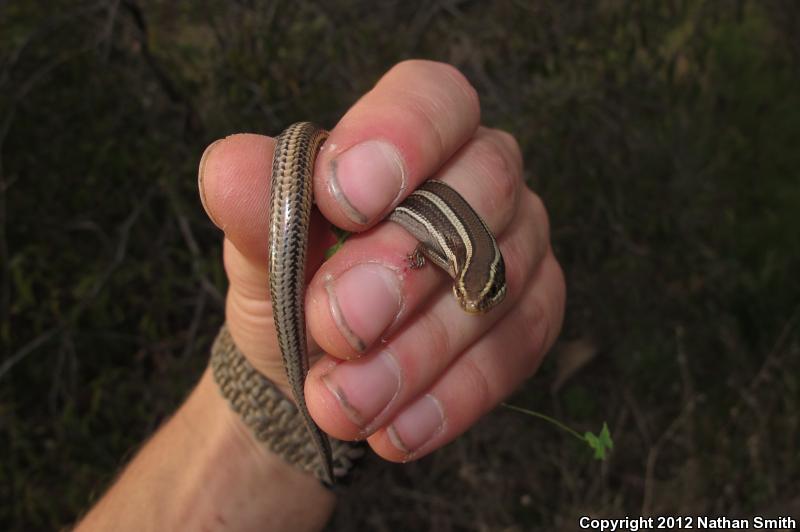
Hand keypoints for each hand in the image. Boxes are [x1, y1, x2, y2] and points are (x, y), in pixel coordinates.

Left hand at [198, 60, 564, 462]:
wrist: (316, 363)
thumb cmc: (292, 280)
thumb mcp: (259, 245)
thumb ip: (254, 206)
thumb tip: (230, 171)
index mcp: (416, 131)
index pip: (435, 99)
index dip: (402, 138)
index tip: (344, 201)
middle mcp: (482, 176)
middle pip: (481, 192)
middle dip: (404, 265)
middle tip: (335, 325)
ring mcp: (518, 245)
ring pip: (497, 283)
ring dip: (417, 351)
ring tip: (341, 402)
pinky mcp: (532, 314)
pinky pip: (515, 351)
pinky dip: (451, 396)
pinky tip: (394, 430)